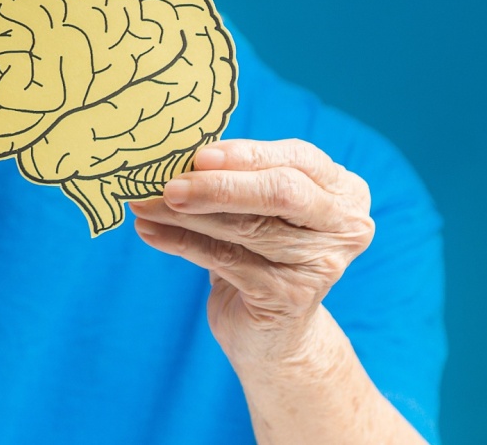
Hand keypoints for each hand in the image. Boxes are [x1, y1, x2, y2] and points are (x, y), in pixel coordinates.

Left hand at [129, 139, 373, 367]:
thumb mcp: (258, 208)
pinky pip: (224, 259)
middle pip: (280, 193)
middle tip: (168, 185)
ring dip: (186, 215)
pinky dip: (180, 242)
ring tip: (143, 205)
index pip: (298, 159)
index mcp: (343, 191)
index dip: (248, 155)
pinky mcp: (289, 297)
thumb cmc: (261, 252)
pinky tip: (150, 232)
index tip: (199, 156)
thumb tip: (176, 154)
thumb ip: (237, 179)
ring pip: (245, 227)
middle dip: (219, 186)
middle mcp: (343, 225)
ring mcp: (320, 264)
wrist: (272, 332)